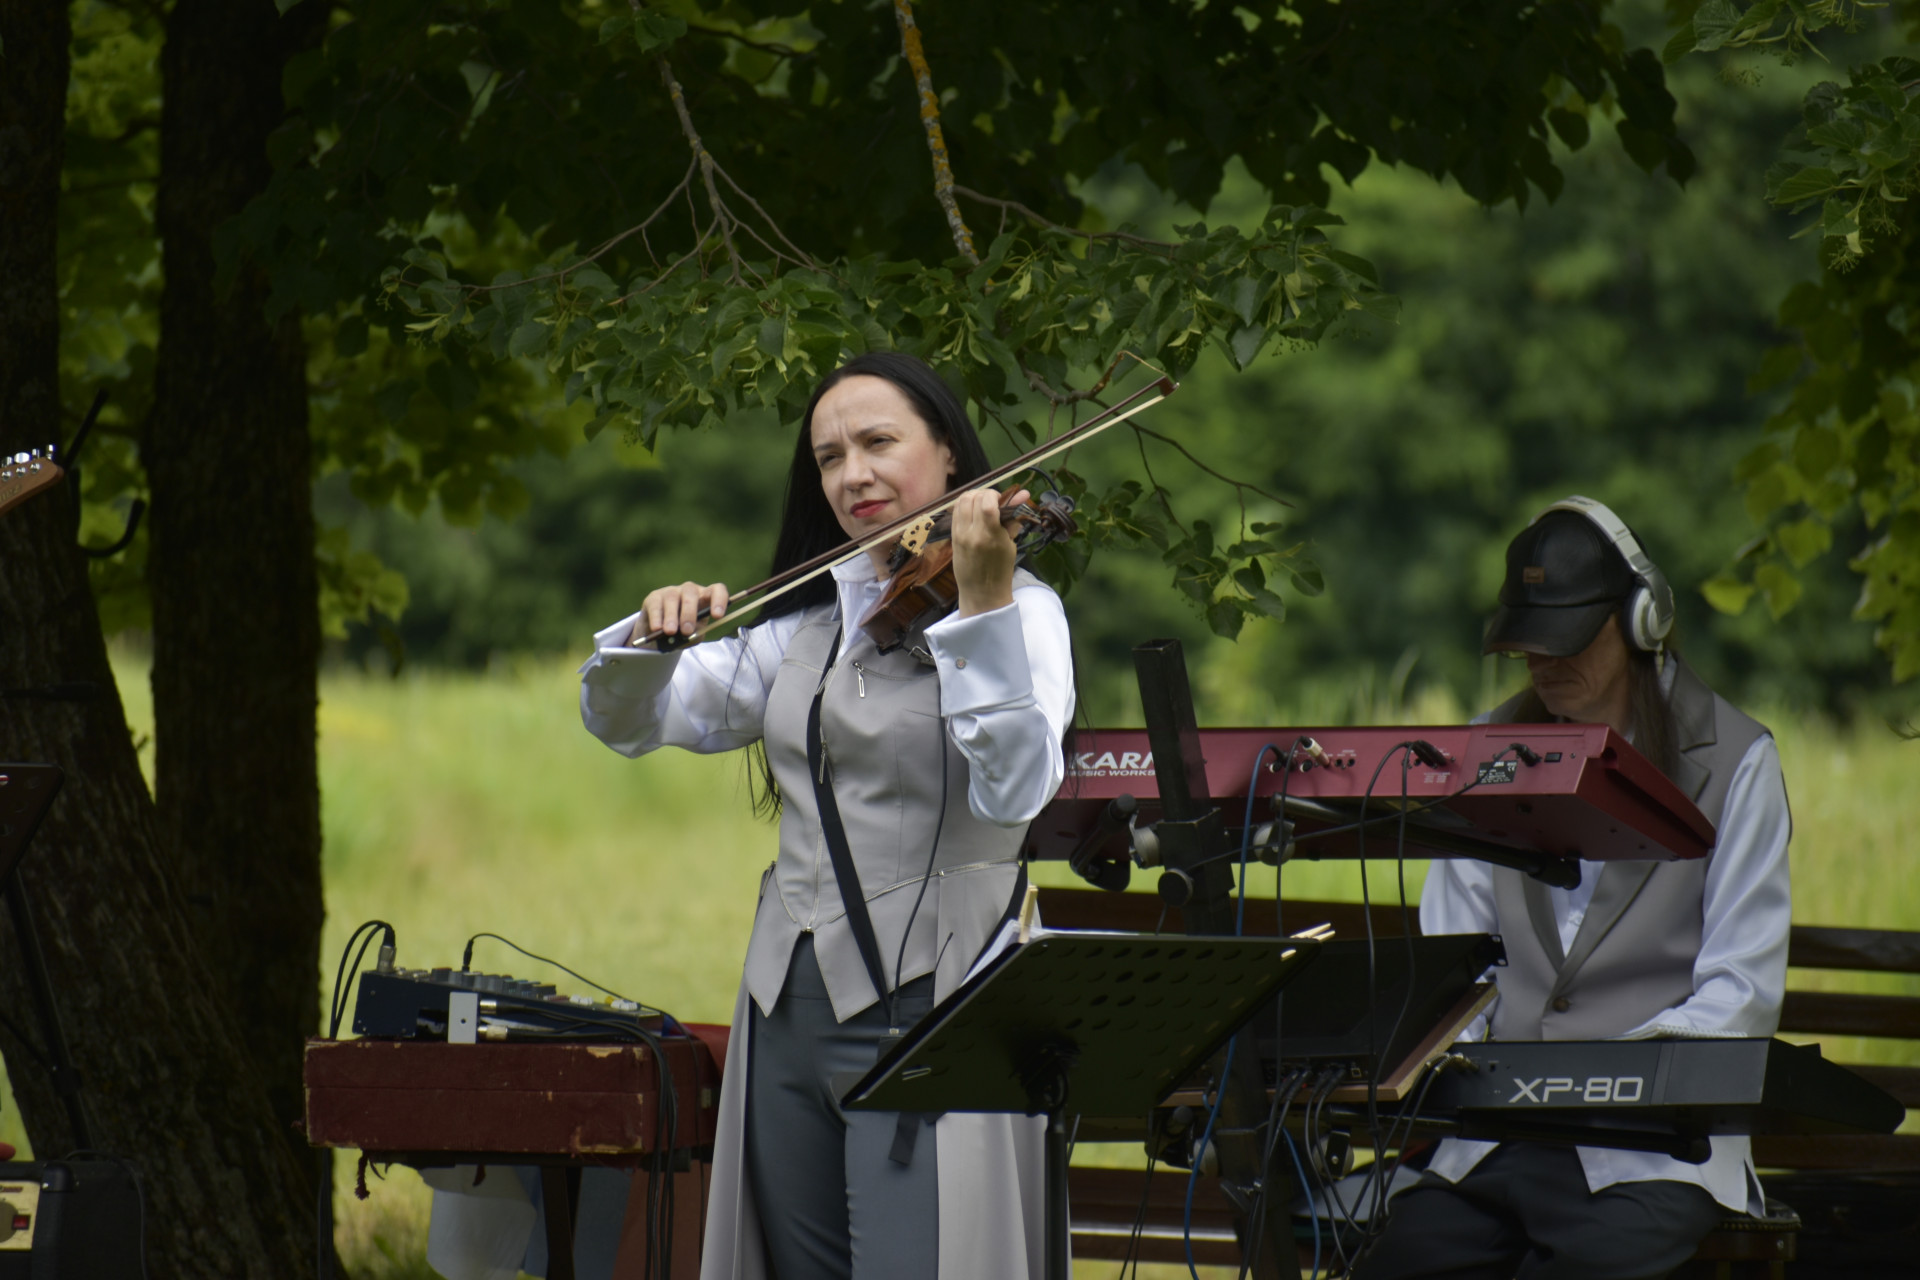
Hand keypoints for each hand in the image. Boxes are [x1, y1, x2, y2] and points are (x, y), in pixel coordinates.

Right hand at [630, 581, 728, 645]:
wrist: (661, 633)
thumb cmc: (684, 631)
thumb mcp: (693, 635)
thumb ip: (694, 635)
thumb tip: (688, 635)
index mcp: (705, 597)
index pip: (717, 590)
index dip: (719, 600)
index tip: (717, 616)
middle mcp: (689, 590)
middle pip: (691, 593)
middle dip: (689, 613)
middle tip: (686, 631)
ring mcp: (671, 591)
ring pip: (672, 598)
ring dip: (671, 616)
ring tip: (670, 632)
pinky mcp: (655, 597)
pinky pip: (656, 605)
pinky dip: (656, 618)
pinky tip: (657, 629)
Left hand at [950, 487, 1024, 617]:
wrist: (981, 592)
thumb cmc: (1000, 570)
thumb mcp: (1010, 544)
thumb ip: (1013, 518)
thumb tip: (1023, 494)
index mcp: (990, 537)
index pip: (986, 504)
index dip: (994, 495)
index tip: (1001, 499)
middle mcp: (971, 534)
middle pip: (972, 498)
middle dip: (984, 494)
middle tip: (993, 501)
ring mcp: (959, 534)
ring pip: (961, 501)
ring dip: (973, 496)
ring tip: (983, 503)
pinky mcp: (952, 535)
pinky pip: (955, 511)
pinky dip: (965, 505)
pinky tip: (974, 511)